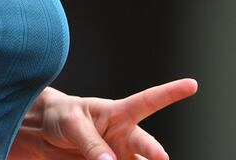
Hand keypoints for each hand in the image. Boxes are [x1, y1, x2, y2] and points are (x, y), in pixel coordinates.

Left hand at [10, 78, 197, 159]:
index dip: (170, 92)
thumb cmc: (62, 117)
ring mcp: (120, 155)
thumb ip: (91, 142)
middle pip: (148, 146)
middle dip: (155, 153)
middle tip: (159, 158)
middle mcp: (125, 137)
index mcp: (119, 114)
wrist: (44, 132)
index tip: (191, 84)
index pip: (148, 101)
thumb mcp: (72, 124)